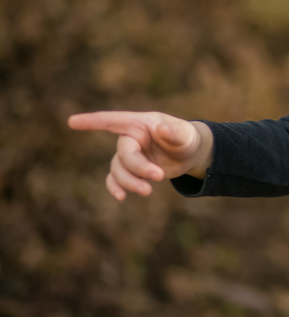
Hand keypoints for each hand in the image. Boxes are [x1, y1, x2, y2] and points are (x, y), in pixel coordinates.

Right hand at [67, 111, 213, 199]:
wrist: (189, 154)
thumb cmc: (186, 139)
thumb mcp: (185, 134)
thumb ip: (175, 132)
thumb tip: (161, 129)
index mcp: (141, 123)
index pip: (114, 120)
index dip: (93, 121)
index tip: (72, 122)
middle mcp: (131, 138)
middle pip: (123, 154)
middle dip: (138, 167)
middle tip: (159, 176)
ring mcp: (128, 154)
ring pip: (118, 169)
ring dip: (130, 182)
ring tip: (148, 191)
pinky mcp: (130, 169)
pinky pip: (114, 179)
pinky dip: (116, 187)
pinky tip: (121, 196)